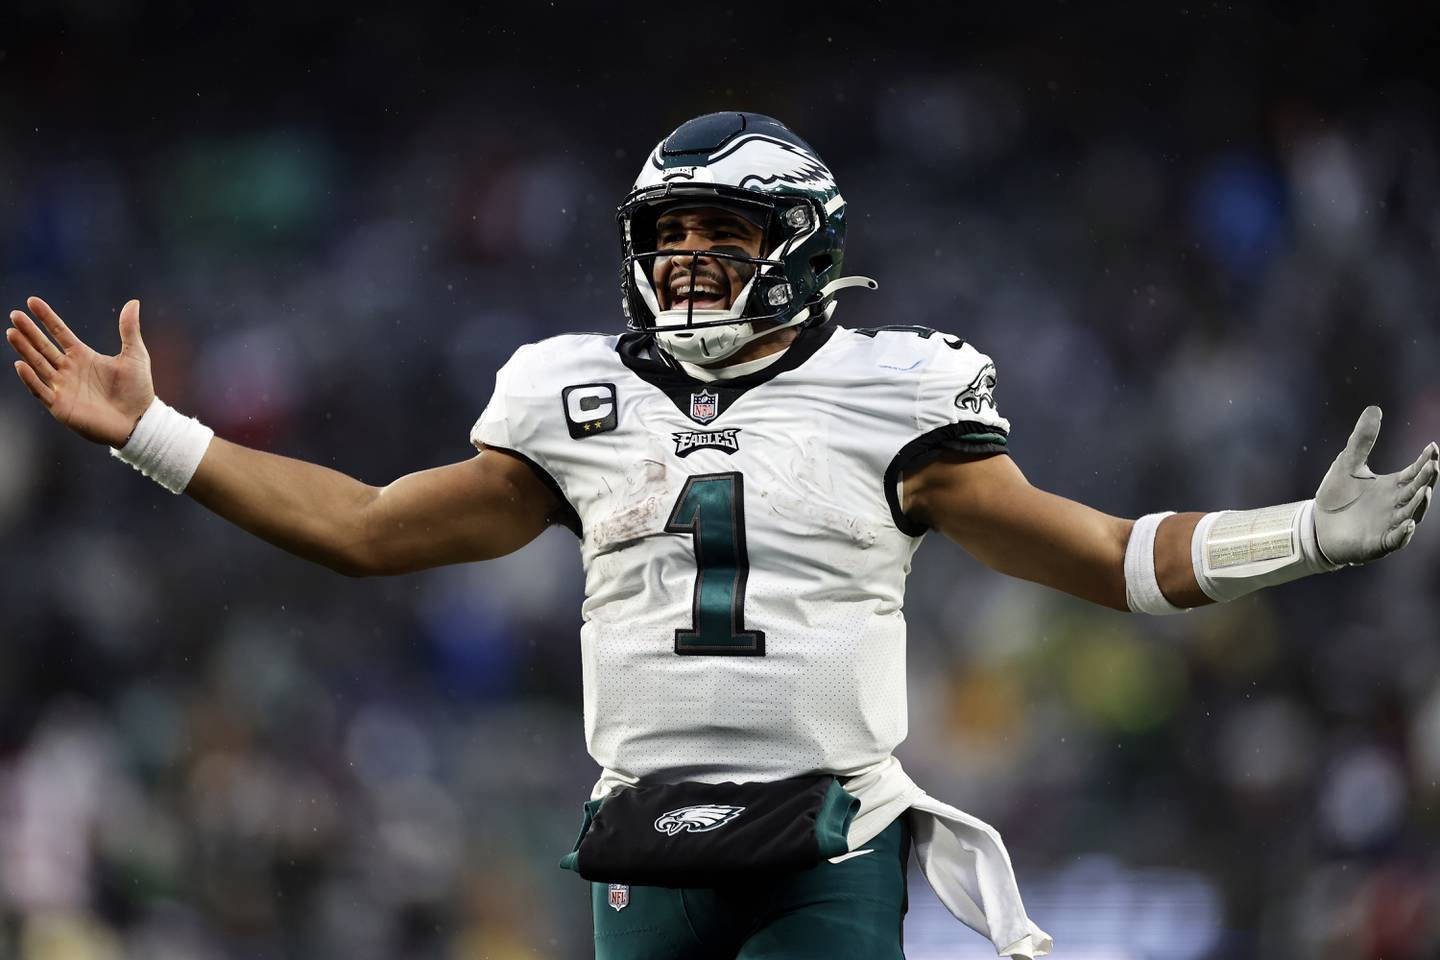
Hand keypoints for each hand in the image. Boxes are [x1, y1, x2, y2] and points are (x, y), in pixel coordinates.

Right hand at [7, 296, 154, 446]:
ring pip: (38, 364)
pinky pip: (41, 390)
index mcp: (83, 356)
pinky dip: (30, 379)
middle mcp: (69, 370)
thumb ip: (129, 329)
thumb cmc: (138, 390)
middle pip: (43, 347)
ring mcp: (63, 387)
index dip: (46, 318)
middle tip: (14, 315)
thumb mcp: (135, 355)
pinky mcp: (61, 405)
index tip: (32, 301)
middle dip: (29, 331)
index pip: (59, 333)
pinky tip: (21, 365)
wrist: (139, 422)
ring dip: (24, 350)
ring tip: (12, 333)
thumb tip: (133, 301)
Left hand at [1314, 406, 1438, 563]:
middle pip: (1417, 491)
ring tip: (1425, 491)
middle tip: (1435, 465)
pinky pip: (1395, 539)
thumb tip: (1374, 408)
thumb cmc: (1337, 496)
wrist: (1317, 525)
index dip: (1425, 462)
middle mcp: (1396, 505)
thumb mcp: (1347, 464)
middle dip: (1427, 479)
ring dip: (1419, 504)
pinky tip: (1408, 524)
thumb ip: (1361, 440)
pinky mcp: (1378, 543)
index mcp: (1392, 486)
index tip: (1432, 447)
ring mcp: (1389, 525)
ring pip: (1411, 514)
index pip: (1415, 472)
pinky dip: (1403, 534)